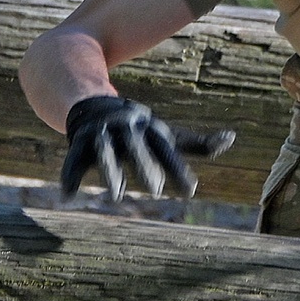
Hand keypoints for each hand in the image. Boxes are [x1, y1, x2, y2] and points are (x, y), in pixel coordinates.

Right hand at [61, 95, 234, 201]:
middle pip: (137, 149)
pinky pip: (73, 160)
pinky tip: (68, 196)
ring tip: (117, 196)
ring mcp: (101, 134)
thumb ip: (198, 143)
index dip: (178, 169)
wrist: (92, 103)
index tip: (191, 191)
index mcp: (150, 129)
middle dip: (145, 166)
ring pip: (105, 154)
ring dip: (111, 174)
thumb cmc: (138, 128)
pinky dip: (69, 177)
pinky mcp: (78, 141)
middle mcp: (126, 129)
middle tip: (157, 191)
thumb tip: (231, 139)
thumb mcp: (167, 135)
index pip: (166, 150)